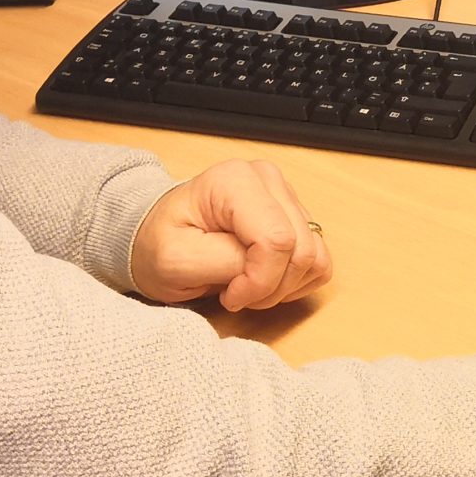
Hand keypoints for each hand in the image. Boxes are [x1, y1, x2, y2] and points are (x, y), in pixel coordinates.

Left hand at [130, 159, 332, 310]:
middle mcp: (267, 180)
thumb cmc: (160, 244)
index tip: (230, 296)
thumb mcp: (175, 261)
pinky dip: (295, 281)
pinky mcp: (297, 217)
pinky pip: (319, 260)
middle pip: (301, 250)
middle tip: (236, 294)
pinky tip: (264, 279)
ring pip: (315, 257)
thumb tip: (262, 269)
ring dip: (285, 286)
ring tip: (247, 285)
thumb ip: (223, 262)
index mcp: (235, 181)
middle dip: (272, 287)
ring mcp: (285, 196)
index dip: (260, 281)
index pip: (276, 240)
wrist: (156, 236)